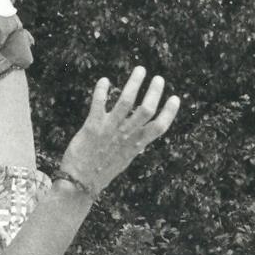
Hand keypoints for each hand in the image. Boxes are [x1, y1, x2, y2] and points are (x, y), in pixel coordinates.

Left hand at [59, 66, 180, 194]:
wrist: (79, 184)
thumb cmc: (100, 173)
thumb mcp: (123, 161)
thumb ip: (133, 147)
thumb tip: (141, 141)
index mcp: (135, 145)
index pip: (159, 127)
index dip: (169, 112)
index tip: (175, 98)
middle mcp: (125, 136)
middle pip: (146, 110)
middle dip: (155, 92)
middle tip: (158, 78)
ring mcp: (109, 131)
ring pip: (126, 101)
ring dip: (134, 83)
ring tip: (140, 69)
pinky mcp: (92, 127)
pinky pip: (99, 103)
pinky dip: (101, 90)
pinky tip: (104, 80)